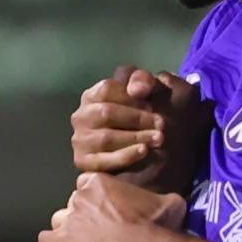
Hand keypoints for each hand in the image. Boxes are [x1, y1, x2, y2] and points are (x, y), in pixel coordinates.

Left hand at [40, 170, 188, 241]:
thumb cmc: (160, 223)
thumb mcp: (168, 201)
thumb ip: (157, 196)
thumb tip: (169, 200)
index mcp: (99, 181)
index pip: (87, 183)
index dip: (96, 196)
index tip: (107, 207)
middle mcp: (80, 197)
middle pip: (74, 202)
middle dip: (84, 213)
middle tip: (100, 228)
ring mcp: (70, 219)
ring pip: (59, 219)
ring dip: (67, 228)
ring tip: (83, 240)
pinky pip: (45, 240)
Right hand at [71, 66, 209, 195]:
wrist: (148, 159)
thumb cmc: (145, 118)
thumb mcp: (147, 93)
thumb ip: (143, 80)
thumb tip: (136, 90)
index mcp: (92, 96)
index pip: (107, 88)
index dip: (131, 96)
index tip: (152, 104)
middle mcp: (81, 116)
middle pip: (106, 112)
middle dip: (137, 118)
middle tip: (162, 124)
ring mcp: (80, 140)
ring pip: (105, 137)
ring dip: (135, 137)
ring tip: (158, 139)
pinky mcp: (83, 162)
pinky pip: (102, 160)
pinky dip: (125, 155)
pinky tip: (143, 151)